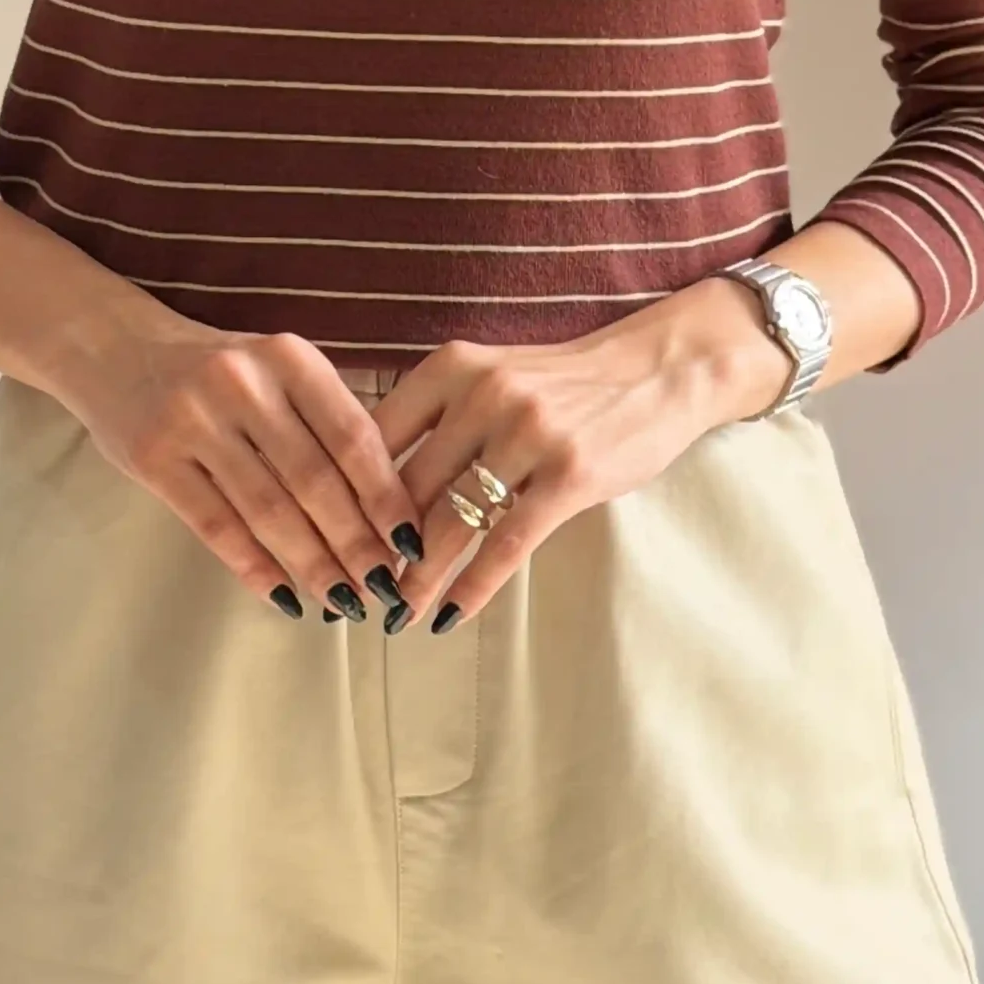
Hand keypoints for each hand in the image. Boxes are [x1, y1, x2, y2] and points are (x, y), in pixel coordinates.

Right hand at [48, 313, 428, 622]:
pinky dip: (255, 567)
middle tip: (384, 588)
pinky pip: (215, 526)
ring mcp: (193, 420)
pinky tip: (284, 597)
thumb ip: (325, 421)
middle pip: (315, 480)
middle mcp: (243, 384)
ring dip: (312, 564)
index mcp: (288, 358)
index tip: (412, 544)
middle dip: (356, 543)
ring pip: (268, 510)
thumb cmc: (217, 370)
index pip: (352, 437)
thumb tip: (386, 511)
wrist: (113, 345)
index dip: (387, 497)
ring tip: (343, 601)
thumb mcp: (277, 371)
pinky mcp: (153, 457)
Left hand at [368, 276, 793, 629]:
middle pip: (407, 488)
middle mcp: (484, 395)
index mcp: (452, 367)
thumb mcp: (490, 376)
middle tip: (352, 589)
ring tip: (395, 614)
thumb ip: (435, 418)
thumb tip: (366, 489)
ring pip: (451, 522)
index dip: (343, 496)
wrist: (657, 370)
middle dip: (374, 547)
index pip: (375, 438)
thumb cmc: (563, 385)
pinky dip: (473, 586)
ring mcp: (529, 434)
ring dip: (417, 578)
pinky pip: (507, 543)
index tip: (325, 540)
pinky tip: (450, 616)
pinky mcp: (570, 475)